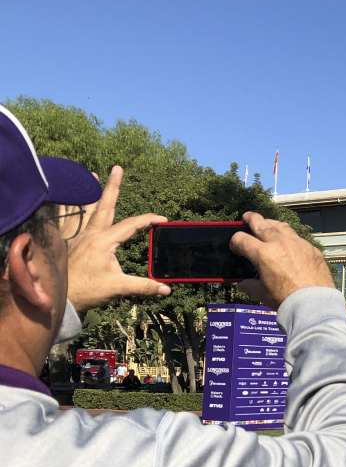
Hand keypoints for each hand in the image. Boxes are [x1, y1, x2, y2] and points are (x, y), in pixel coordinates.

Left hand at [67, 166, 170, 312]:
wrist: (58, 298)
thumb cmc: (87, 291)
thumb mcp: (118, 287)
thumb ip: (143, 286)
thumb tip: (166, 289)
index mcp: (104, 241)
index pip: (132, 225)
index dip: (149, 220)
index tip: (163, 219)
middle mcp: (90, 234)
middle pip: (104, 205)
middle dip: (112, 186)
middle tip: (117, 168)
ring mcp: (77, 236)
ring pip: (85, 208)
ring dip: (90, 191)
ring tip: (91, 175)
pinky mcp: (69, 242)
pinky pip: (68, 218)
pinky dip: (68, 206)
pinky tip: (67, 198)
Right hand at [229, 212, 333, 308]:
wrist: (314, 303)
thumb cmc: (287, 300)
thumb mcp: (262, 294)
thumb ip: (250, 286)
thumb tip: (243, 283)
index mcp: (263, 254)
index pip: (242, 239)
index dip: (235, 242)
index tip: (235, 246)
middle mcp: (279, 243)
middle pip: (261, 224)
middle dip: (252, 219)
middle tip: (247, 217)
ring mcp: (297, 243)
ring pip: (281, 226)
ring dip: (271, 223)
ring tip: (267, 224)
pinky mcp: (311, 248)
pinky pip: (297, 237)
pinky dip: (289, 237)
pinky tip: (288, 241)